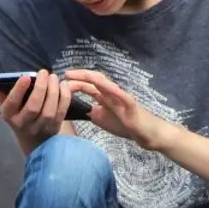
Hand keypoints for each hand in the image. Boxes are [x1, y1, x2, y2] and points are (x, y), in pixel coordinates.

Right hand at [0, 68, 77, 146]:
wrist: (32, 139)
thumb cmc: (17, 113)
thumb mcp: (5, 102)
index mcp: (8, 115)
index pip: (12, 103)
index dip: (19, 90)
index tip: (26, 76)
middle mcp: (23, 124)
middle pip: (33, 107)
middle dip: (40, 88)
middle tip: (44, 72)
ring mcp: (40, 127)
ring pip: (48, 111)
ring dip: (53, 91)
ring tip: (53, 77)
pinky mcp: (54, 128)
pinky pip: (61, 112)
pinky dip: (64, 97)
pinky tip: (63, 85)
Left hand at [61, 69, 175, 150]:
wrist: (147, 133)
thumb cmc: (127, 125)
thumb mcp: (103, 119)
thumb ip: (92, 112)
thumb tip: (79, 109)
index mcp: (106, 96)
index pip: (89, 85)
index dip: (75, 82)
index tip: (61, 82)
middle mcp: (113, 93)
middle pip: (96, 80)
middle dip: (80, 75)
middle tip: (65, 74)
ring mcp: (122, 97)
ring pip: (107, 84)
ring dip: (92, 79)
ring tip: (80, 76)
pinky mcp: (132, 105)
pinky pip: (122, 96)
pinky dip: (113, 90)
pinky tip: (104, 87)